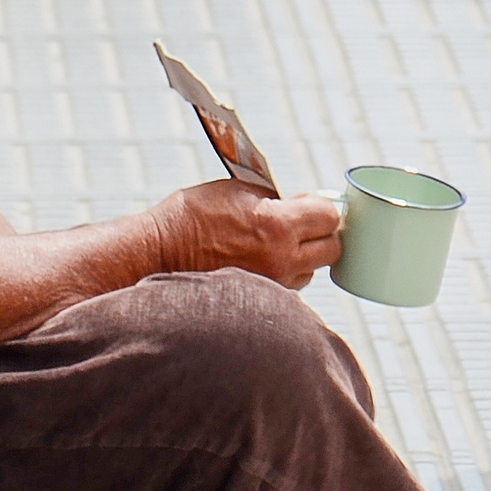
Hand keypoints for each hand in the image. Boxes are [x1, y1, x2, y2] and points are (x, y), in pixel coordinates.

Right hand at [154, 177, 343, 290]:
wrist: (159, 253)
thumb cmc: (192, 216)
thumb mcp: (237, 190)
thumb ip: (275, 198)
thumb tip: (300, 204)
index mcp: (277, 226)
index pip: (329, 217)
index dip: (322, 207)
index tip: (309, 203)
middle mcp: (281, 259)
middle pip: (331, 249)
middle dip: (322, 233)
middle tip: (303, 223)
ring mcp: (272, 284)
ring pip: (311, 270)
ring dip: (304, 256)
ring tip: (274, 243)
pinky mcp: (260, 300)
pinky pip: (289, 286)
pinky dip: (284, 273)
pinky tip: (262, 261)